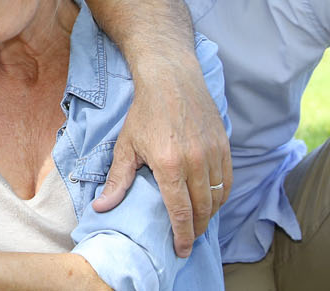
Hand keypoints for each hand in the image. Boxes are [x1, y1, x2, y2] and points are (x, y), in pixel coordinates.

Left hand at [92, 65, 229, 256]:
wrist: (171, 79)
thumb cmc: (145, 112)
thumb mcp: (126, 146)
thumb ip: (117, 180)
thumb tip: (101, 207)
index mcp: (169, 165)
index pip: (180, 211)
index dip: (183, 235)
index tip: (182, 250)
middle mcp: (195, 161)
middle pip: (203, 208)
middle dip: (197, 229)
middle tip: (189, 239)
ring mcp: (212, 153)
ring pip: (218, 196)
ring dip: (210, 214)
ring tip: (199, 222)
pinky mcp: (224, 145)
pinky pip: (228, 179)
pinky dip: (222, 195)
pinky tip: (212, 201)